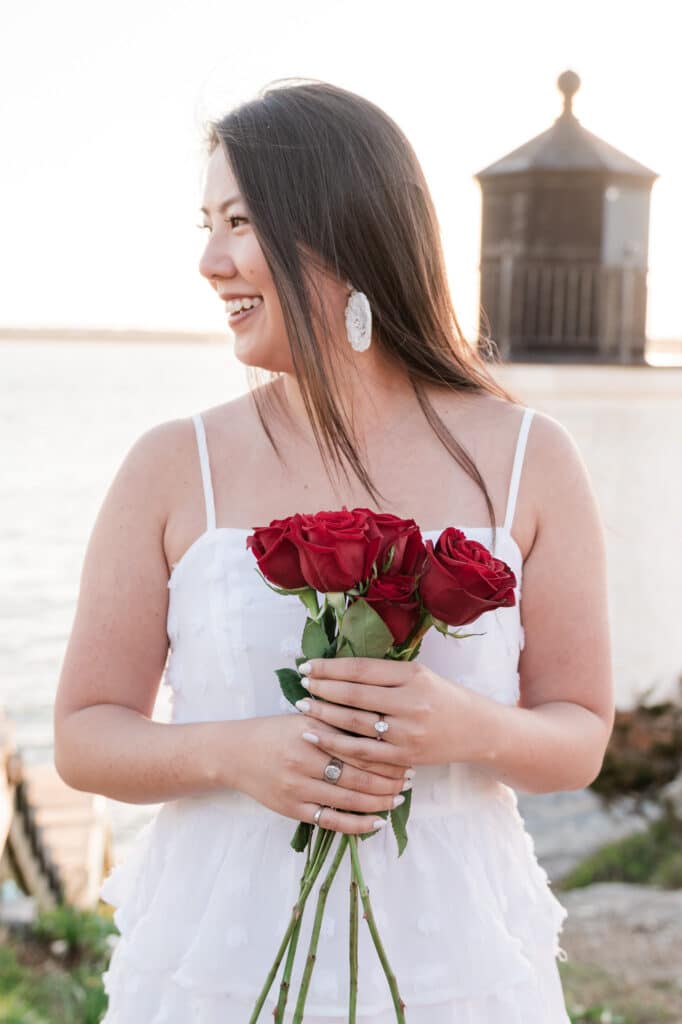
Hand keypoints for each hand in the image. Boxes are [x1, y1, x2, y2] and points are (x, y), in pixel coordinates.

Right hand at [236, 712, 413, 834]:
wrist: (235, 753)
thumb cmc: (275, 732)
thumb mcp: (304, 717)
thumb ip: (337, 720)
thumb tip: (379, 723)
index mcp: (312, 731)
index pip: (359, 745)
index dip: (387, 753)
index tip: (407, 755)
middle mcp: (305, 760)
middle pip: (358, 774)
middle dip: (389, 779)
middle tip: (410, 779)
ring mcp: (298, 787)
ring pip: (349, 800)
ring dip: (379, 801)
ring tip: (398, 799)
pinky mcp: (292, 809)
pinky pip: (331, 821)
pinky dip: (358, 824)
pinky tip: (377, 822)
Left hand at [296, 656, 490, 767]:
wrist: (476, 730)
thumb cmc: (441, 697)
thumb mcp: (418, 675)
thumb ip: (383, 673)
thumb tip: (336, 668)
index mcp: (412, 675)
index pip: (361, 669)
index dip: (330, 668)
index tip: (307, 666)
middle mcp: (410, 702)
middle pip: (354, 695)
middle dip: (322, 689)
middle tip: (300, 685)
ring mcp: (408, 733)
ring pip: (354, 724)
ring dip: (323, 715)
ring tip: (302, 707)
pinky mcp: (405, 757)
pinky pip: (363, 753)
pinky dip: (336, 745)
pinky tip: (317, 736)